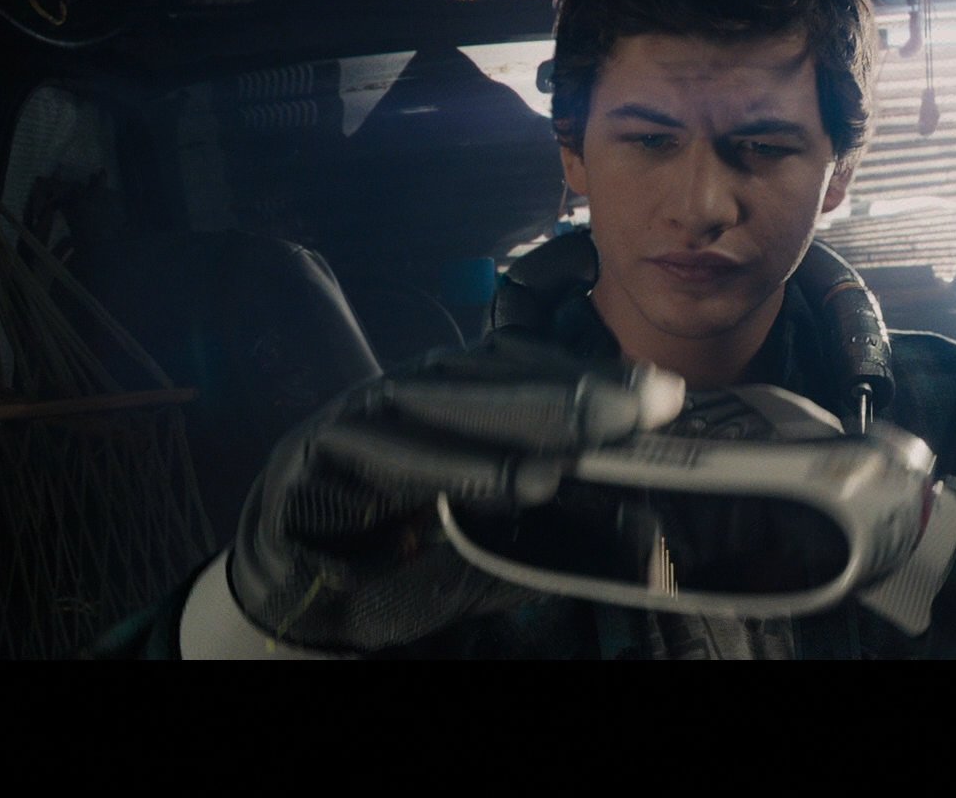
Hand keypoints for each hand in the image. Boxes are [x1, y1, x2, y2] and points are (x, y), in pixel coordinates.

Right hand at [227, 333, 685, 651]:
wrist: (293, 594)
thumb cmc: (398, 563)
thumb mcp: (491, 545)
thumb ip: (552, 528)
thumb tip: (638, 521)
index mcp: (456, 399)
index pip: (527, 359)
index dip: (592, 367)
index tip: (662, 388)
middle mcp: (414, 392)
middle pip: (498, 372)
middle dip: (578, 387)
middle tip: (651, 402)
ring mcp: (365, 415)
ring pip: (452, 400)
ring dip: (529, 417)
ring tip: (595, 434)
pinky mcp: (321, 452)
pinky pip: (396, 453)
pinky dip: (460, 467)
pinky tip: (522, 481)